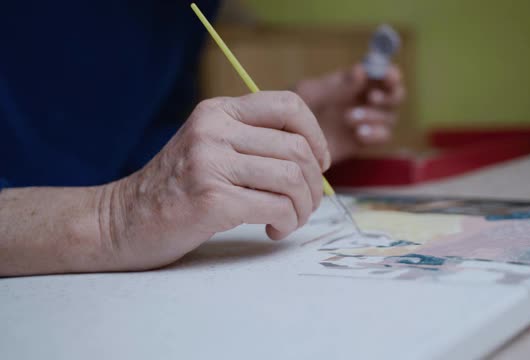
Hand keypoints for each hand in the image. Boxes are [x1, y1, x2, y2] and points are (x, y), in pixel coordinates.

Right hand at [102, 91, 329, 269]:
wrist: (120, 220)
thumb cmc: (175, 189)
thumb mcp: (209, 146)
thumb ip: (251, 141)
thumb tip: (315, 159)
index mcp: (218, 111)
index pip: (288, 105)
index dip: (316, 135)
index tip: (320, 163)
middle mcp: (214, 130)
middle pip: (297, 148)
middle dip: (314, 184)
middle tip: (306, 204)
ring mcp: (210, 163)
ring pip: (292, 178)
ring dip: (304, 207)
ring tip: (290, 220)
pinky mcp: (211, 200)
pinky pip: (277, 207)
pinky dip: (287, 222)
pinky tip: (274, 230)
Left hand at [295, 64, 404, 162]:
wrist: (285, 140)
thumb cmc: (292, 109)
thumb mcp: (310, 92)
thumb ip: (336, 85)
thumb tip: (362, 71)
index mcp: (354, 82)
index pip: (382, 73)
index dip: (390, 73)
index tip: (389, 76)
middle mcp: (364, 99)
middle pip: (395, 95)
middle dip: (390, 95)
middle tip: (372, 98)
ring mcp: (365, 121)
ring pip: (390, 116)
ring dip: (375, 115)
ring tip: (349, 118)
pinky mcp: (362, 141)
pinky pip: (383, 136)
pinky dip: (375, 133)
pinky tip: (358, 134)